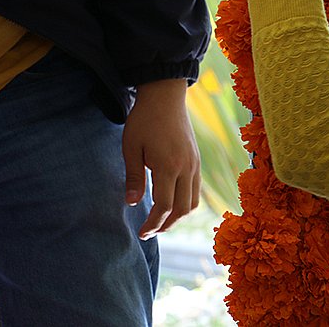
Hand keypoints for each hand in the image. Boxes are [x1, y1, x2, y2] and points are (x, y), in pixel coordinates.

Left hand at [123, 79, 200, 239]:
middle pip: (183, 209)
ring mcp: (195, 164)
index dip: (153, 224)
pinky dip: (186, 203)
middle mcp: (186, 168)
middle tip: (149, 231)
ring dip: (178, 216)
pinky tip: (172, 203)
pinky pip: (196, 190)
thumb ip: (133, 177)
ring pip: (194, 202)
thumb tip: (132, 204)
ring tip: (161, 221)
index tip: (141, 233)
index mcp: (168, 166)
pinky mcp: (197, 160)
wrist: (165, 96)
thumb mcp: (131, 148)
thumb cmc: (144, 120)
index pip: (164, 206)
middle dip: (166, 225)